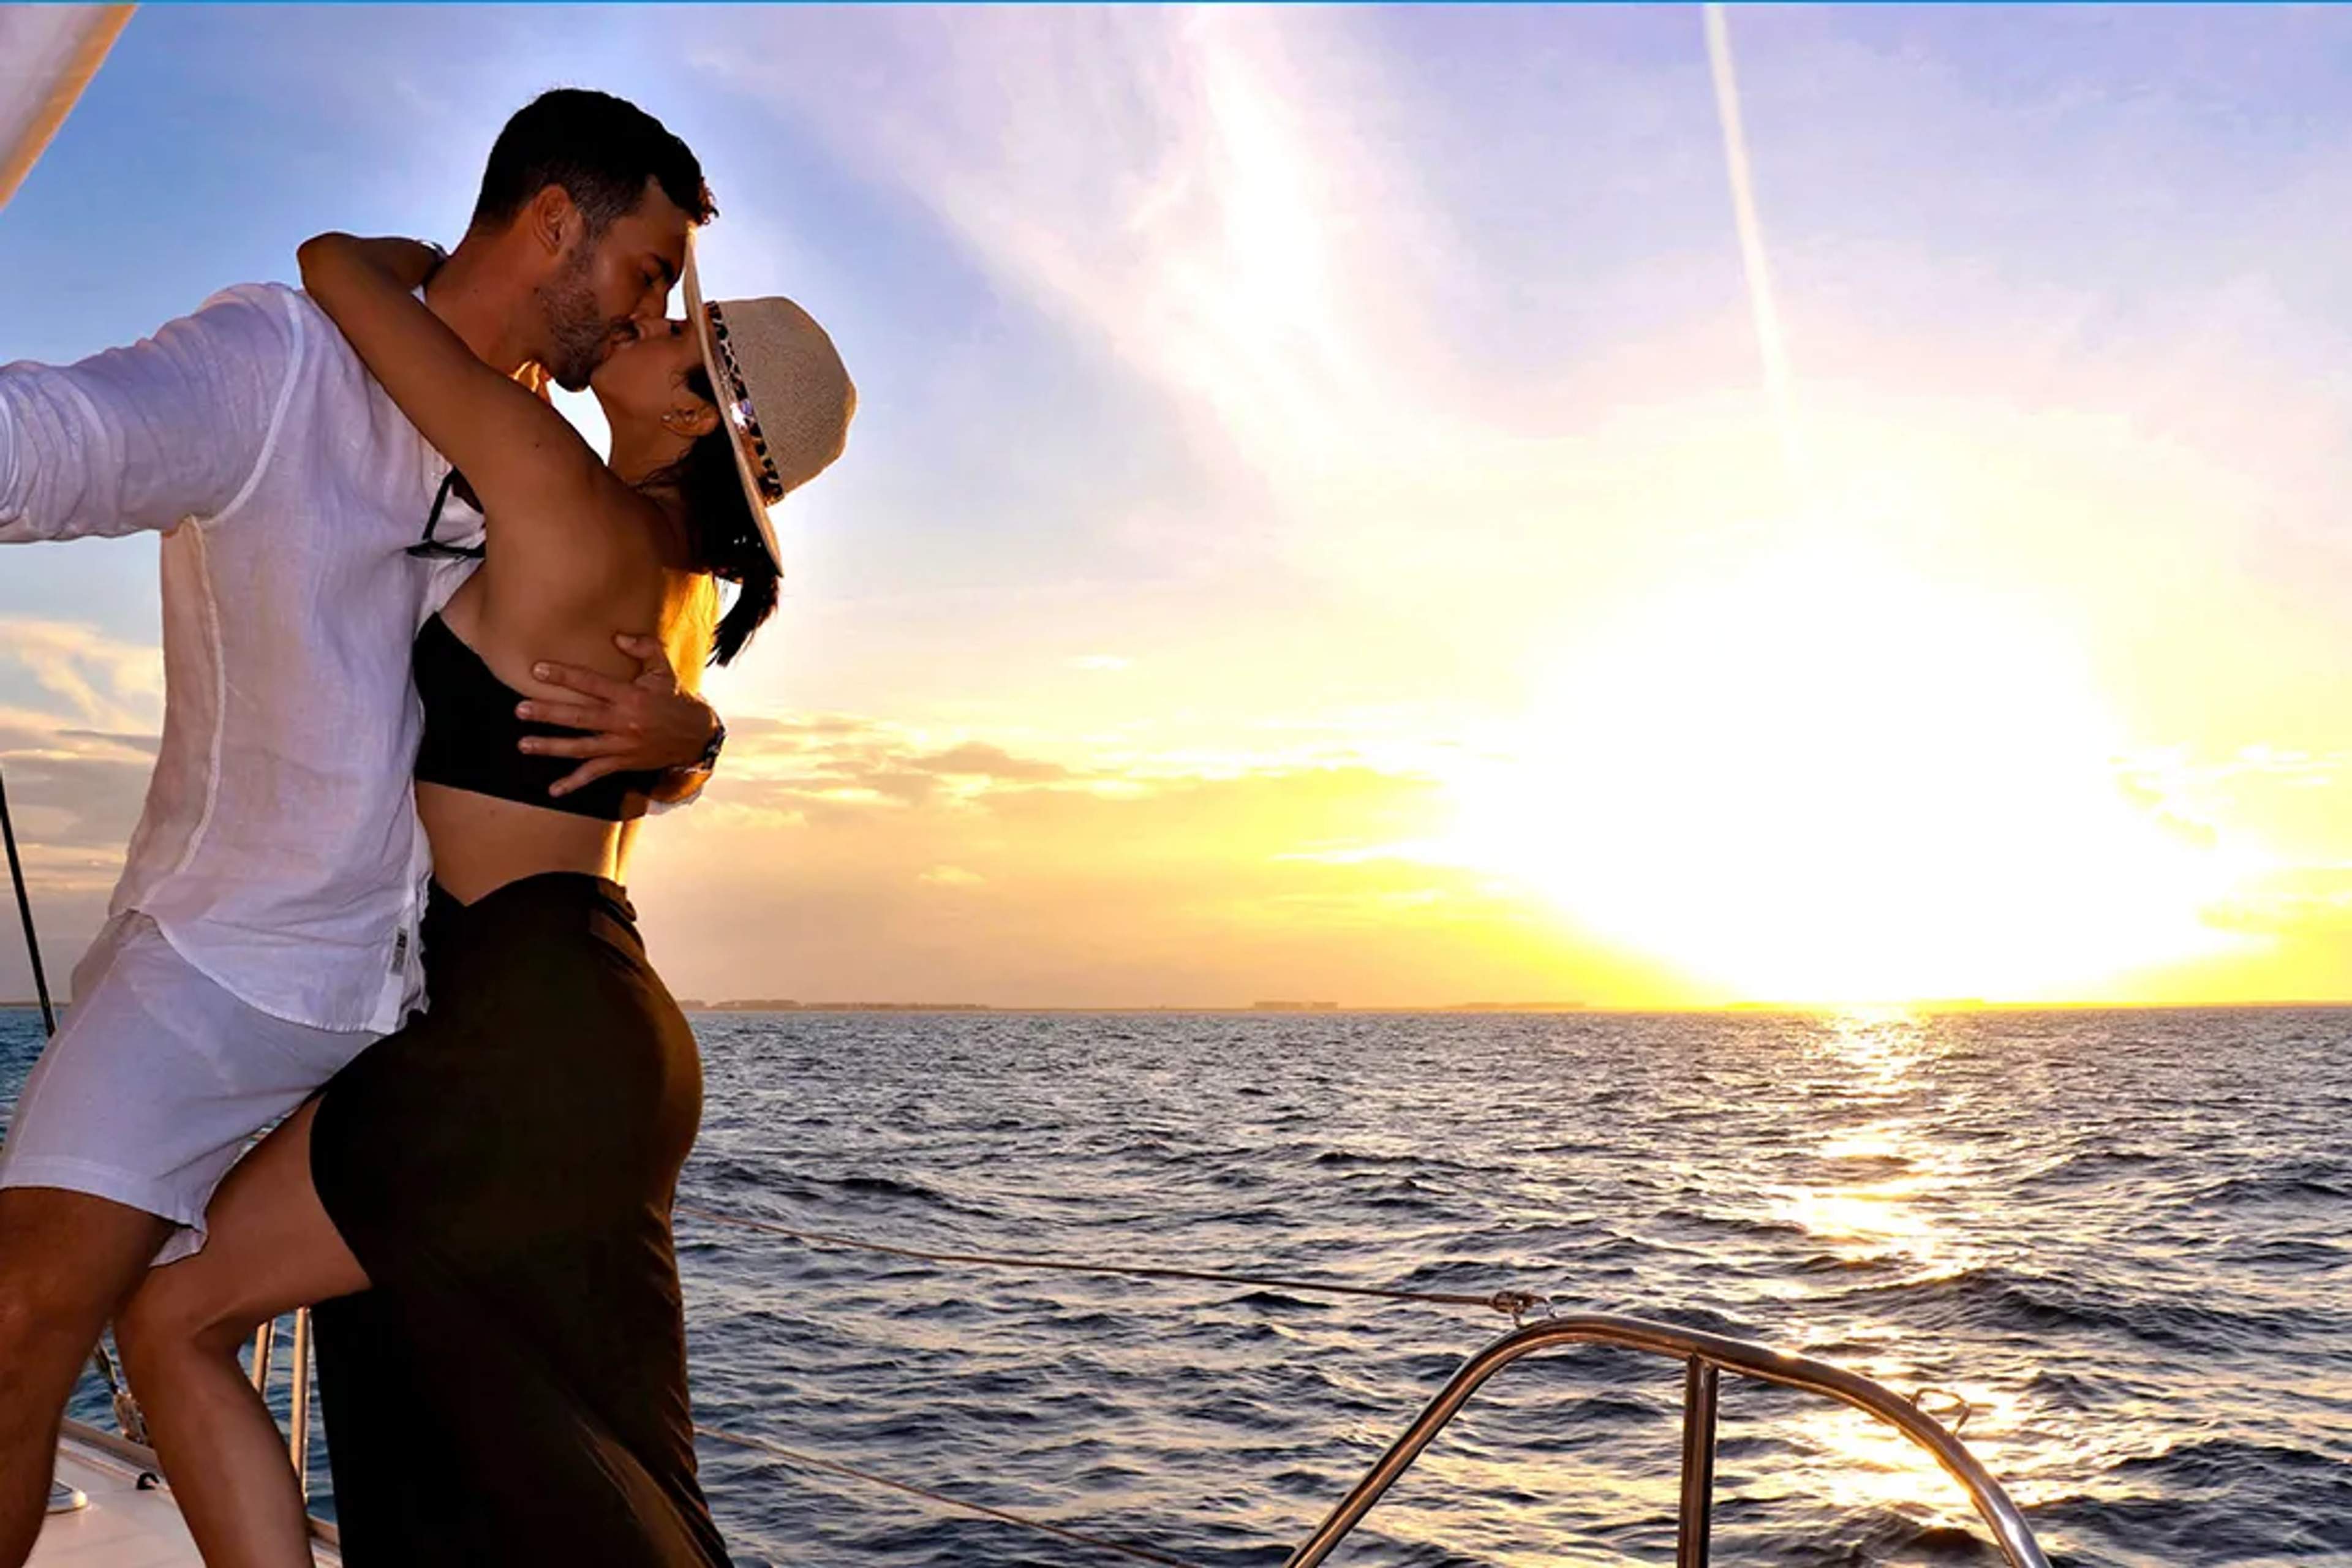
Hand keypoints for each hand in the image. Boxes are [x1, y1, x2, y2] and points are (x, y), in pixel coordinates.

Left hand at [515, 633, 719, 798]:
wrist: (697, 736)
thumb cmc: (676, 698)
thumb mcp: (664, 669)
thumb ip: (643, 647)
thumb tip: (617, 637)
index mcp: (631, 696)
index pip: (591, 683)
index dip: (564, 676)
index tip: (537, 670)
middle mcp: (623, 722)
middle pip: (580, 717)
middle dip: (548, 713)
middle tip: (520, 710)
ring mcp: (622, 745)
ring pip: (581, 747)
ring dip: (551, 747)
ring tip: (524, 744)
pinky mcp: (623, 762)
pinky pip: (595, 774)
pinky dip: (574, 783)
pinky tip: (554, 790)